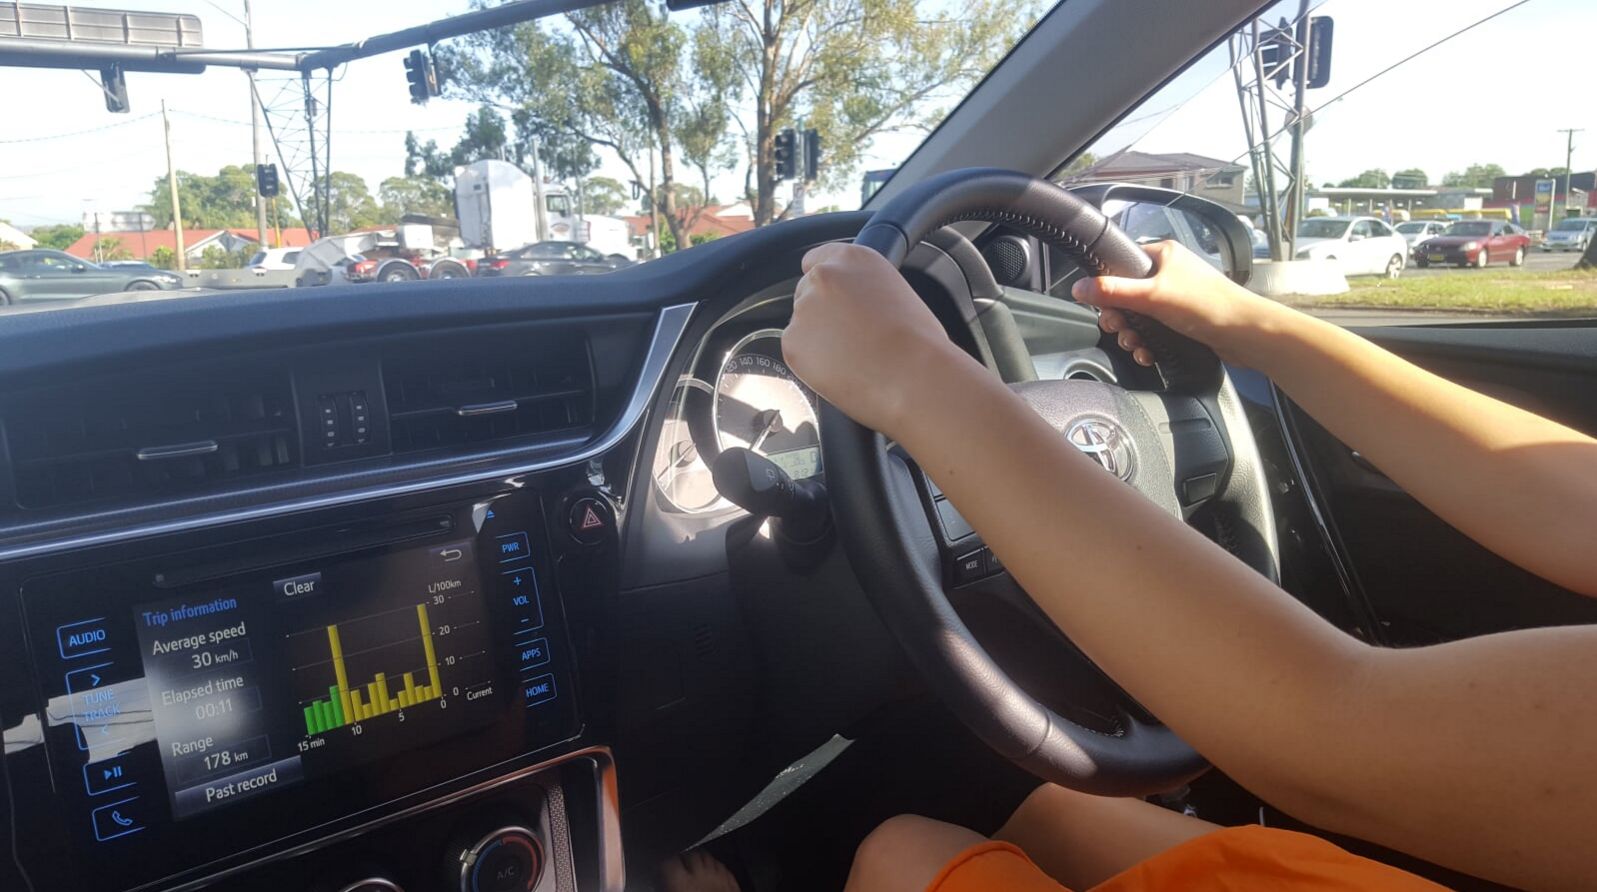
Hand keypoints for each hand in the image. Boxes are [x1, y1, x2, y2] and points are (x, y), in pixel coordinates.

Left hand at [783, 243, 975, 434]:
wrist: (912, 376)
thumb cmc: (918, 342)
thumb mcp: (895, 293)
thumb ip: (864, 289)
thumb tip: (854, 306)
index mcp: (852, 259)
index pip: (816, 260)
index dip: (824, 285)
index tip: (828, 299)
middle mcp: (823, 277)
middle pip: (805, 294)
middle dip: (820, 315)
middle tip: (848, 339)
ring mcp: (804, 309)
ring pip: (801, 327)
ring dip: (816, 341)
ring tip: (852, 359)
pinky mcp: (792, 342)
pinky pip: (797, 354)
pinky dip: (812, 365)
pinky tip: (841, 371)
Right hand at [1070, 241, 1287, 367]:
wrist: (1246, 334)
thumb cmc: (1207, 306)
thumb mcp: (1152, 296)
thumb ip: (1113, 291)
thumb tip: (1079, 287)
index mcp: (1163, 254)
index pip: (1121, 264)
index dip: (1108, 287)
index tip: (1104, 306)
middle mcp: (1169, 273)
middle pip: (1127, 295)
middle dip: (1120, 318)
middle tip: (1120, 330)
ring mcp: (1176, 298)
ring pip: (1140, 317)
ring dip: (1133, 335)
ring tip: (1136, 345)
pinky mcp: (1183, 321)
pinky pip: (1154, 331)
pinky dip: (1148, 343)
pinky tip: (1148, 353)